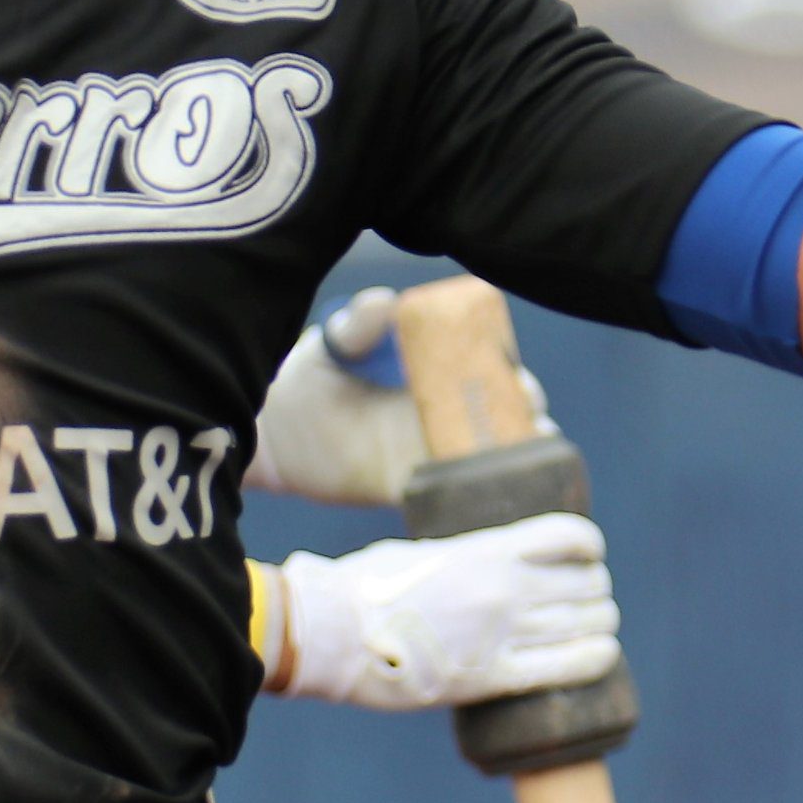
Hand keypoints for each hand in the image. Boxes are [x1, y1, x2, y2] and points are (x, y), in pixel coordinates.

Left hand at [246, 287, 556, 507]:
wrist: (272, 430)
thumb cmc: (310, 376)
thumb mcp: (337, 342)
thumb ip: (360, 323)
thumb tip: (383, 304)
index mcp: (435, 377)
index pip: (492, 376)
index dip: (515, 378)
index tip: (519, 377)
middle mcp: (440, 418)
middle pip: (503, 422)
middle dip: (527, 421)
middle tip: (529, 417)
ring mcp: (426, 455)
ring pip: (486, 463)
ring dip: (511, 464)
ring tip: (520, 460)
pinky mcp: (405, 489)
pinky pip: (449, 498)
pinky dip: (471, 498)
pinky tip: (485, 494)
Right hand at [269, 514, 619, 709]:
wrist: (331, 634)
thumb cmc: (362, 588)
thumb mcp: (418, 551)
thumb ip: (460, 555)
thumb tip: (481, 559)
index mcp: (486, 551)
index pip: (568, 537)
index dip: (589, 545)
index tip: (589, 554)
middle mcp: (504, 590)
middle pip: (584, 583)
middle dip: (593, 589)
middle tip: (588, 596)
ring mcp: (500, 635)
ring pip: (584, 624)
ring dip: (599, 622)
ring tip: (597, 625)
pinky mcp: (491, 678)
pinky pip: (563, 668)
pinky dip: (593, 659)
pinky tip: (605, 655)